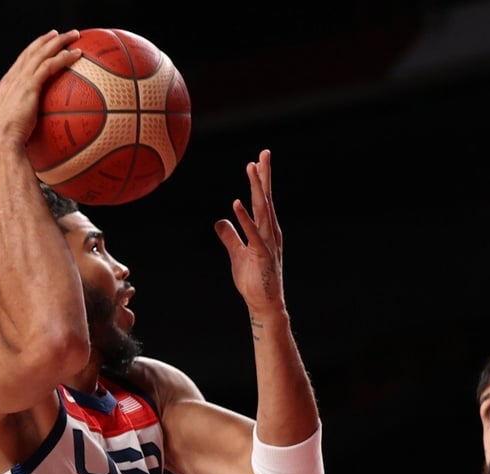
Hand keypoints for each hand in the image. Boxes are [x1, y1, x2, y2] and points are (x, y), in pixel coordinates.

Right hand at [0, 29, 81, 151]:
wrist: (0, 143)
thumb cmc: (8, 145)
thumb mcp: (16, 130)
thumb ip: (26, 125)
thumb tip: (41, 136)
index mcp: (4, 88)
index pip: (19, 65)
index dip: (30, 53)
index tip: (42, 47)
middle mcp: (10, 80)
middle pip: (28, 53)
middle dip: (44, 41)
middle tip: (57, 33)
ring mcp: (18, 81)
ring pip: (39, 53)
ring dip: (57, 41)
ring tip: (72, 35)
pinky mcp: (28, 86)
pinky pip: (48, 66)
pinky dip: (62, 57)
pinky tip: (76, 54)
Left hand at [214, 149, 286, 315]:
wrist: (264, 305)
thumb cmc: (254, 281)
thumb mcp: (237, 254)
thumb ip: (230, 236)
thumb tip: (220, 221)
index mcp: (265, 230)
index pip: (262, 201)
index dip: (260, 180)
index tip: (258, 160)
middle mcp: (270, 232)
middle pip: (265, 199)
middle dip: (264, 175)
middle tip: (265, 152)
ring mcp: (267, 243)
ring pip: (262, 210)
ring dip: (256, 188)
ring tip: (252, 168)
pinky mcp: (262, 255)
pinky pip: (252, 233)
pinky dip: (244, 218)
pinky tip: (237, 203)